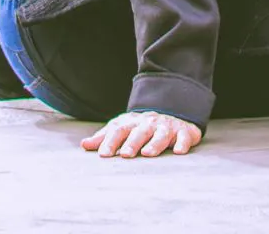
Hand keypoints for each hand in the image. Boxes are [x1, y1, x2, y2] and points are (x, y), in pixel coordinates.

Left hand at [82, 109, 203, 157]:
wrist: (171, 113)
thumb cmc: (141, 128)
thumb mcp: (123, 129)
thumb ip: (105, 137)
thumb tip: (84, 145)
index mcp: (132, 122)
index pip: (119, 129)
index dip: (111, 141)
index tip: (103, 155)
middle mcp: (149, 123)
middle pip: (139, 131)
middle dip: (132, 143)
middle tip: (125, 155)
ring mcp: (166, 126)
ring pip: (161, 133)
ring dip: (155, 143)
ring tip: (148, 153)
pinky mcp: (184, 131)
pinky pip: (184, 136)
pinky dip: (182, 143)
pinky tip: (178, 151)